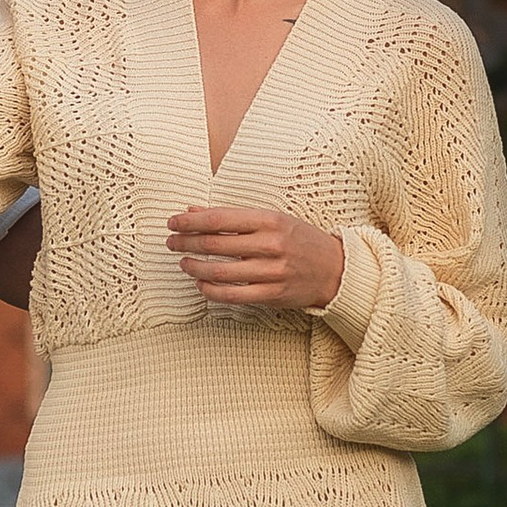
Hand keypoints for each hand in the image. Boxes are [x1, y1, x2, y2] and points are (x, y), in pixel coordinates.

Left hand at [167, 206, 346, 310]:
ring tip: (183, 262)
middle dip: (186, 242)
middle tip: (171, 241)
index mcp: (270, 220)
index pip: (220, 218)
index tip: (173, 222)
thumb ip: (232, 217)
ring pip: (219, 272)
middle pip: (215, 244)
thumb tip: (193, 211)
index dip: (191, 221)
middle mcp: (271, 245)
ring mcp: (272, 272)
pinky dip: (210, 290)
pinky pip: (232, 295)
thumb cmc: (300, 240)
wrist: (335, 269)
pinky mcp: (272, 295)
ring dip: (194, 267)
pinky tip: (201, 284)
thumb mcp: (272, 220)